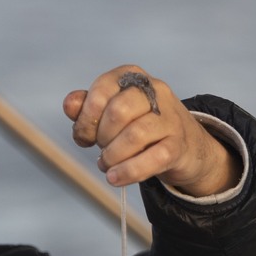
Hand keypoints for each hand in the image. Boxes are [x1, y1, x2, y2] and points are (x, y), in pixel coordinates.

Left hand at [63, 66, 239, 197]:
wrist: (185, 145)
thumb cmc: (140, 125)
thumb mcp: (112, 112)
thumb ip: (88, 106)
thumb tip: (70, 104)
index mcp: (133, 77)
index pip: (102, 90)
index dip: (86, 117)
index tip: (84, 136)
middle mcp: (155, 92)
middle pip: (118, 111)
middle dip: (101, 136)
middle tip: (101, 150)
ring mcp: (169, 118)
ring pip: (135, 135)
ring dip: (112, 156)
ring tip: (107, 165)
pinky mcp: (178, 146)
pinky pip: (152, 159)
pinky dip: (128, 172)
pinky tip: (115, 178)